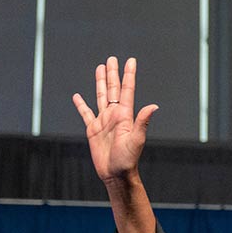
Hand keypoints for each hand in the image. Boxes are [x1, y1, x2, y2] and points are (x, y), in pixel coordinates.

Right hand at [72, 56, 158, 184]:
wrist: (116, 174)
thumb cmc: (128, 160)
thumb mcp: (136, 140)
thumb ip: (142, 121)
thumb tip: (154, 106)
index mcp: (125, 115)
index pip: (126, 90)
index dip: (128, 75)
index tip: (130, 61)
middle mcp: (114, 115)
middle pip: (112, 89)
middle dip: (113, 74)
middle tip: (112, 59)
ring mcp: (103, 121)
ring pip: (100, 97)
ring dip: (100, 82)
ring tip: (100, 68)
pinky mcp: (93, 130)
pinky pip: (86, 114)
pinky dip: (81, 105)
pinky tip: (77, 96)